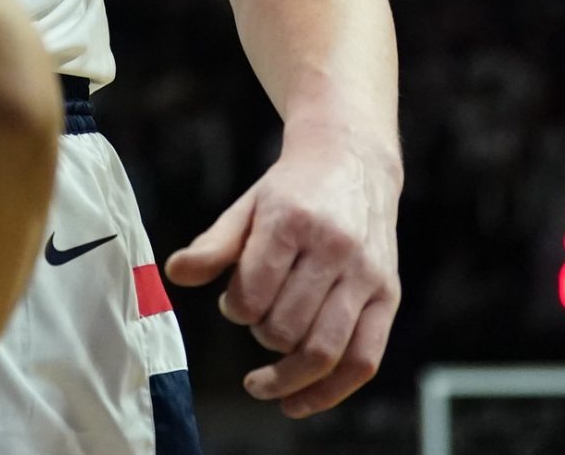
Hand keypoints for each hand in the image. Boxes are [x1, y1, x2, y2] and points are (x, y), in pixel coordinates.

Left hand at [163, 132, 399, 417]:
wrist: (351, 161)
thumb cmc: (291, 192)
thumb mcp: (246, 207)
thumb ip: (212, 245)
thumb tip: (174, 274)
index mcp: (292, 221)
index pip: (255, 290)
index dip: (236, 308)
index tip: (233, 303)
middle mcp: (334, 249)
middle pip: (290, 325)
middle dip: (261, 335)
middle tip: (255, 321)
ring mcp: (366, 275)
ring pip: (326, 349)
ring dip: (287, 375)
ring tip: (262, 379)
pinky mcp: (390, 296)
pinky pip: (364, 360)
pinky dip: (330, 391)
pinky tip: (298, 402)